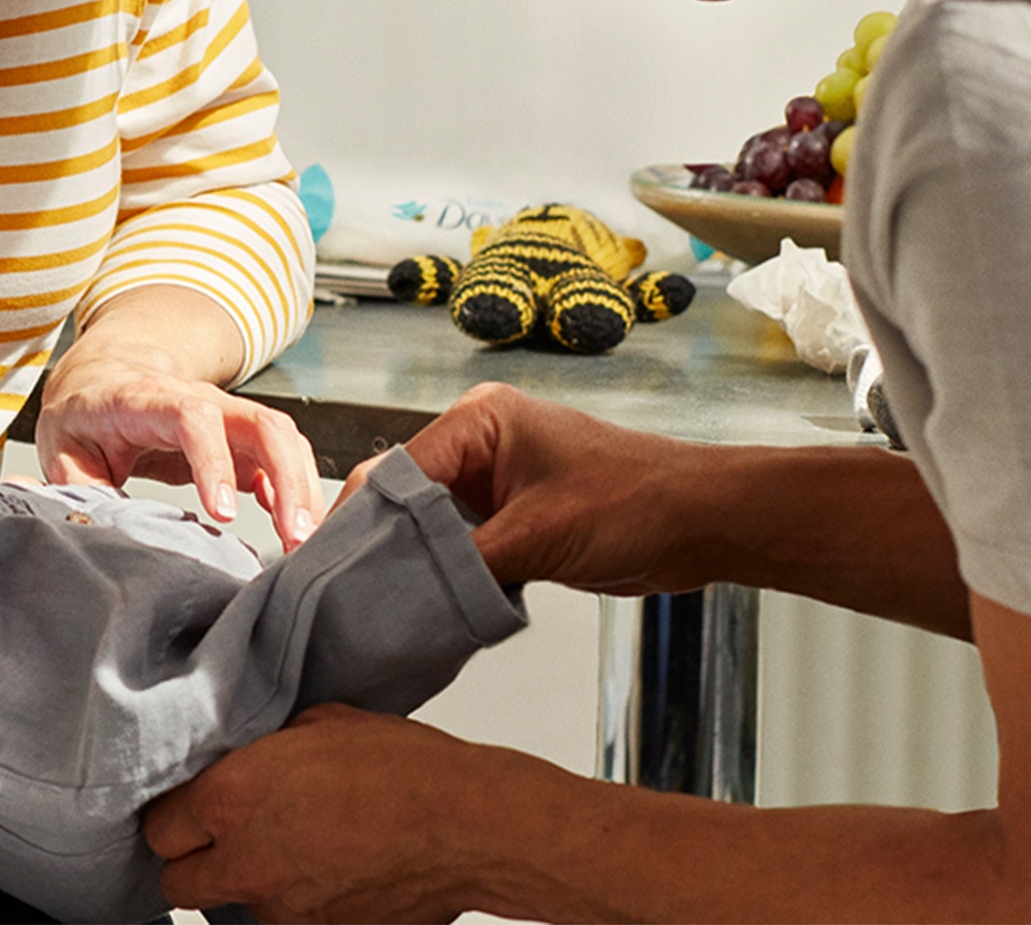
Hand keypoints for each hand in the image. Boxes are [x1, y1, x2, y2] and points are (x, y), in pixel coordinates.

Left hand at [39, 289, 324, 549]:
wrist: (105, 376)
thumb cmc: (86, 413)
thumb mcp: (62, 446)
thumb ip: (77, 485)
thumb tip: (98, 525)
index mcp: (146, 400)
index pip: (193, 417)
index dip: (214, 462)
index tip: (224, 514)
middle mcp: (198, 399)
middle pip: (260, 423)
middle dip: (286, 477)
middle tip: (294, 535)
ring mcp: (226, 414)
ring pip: (281, 437)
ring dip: (301, 488)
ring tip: (303, 541)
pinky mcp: (240, 437)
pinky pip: (281, 454)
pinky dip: (298, 488)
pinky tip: (297, 524)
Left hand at [147, 705, 509, 921]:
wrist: (467, 825)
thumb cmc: (404, 768)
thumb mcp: (317, 725)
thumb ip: (261, 749)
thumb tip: (244, 758)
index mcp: (232, 798)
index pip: (158, 826)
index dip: (176, 813)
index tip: (194, 803)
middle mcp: (245, 862)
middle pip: (176, 880)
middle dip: (193, 857)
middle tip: (226, 833)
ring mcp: (281, 910)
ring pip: (231, 904)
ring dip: (249, 879)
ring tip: (296, 846)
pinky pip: (283, 918)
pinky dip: (295, 899)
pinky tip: (329, 868)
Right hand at [366, 381, 701, 592]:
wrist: (698, 524)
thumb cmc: (637, 501)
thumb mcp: (539, 535)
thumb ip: (465, 562)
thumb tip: (405, 596)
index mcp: (480, 420)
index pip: (397, 469)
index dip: (362, 521)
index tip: (332, 568)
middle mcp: (480, 445)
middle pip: (406, 497)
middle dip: (382, 547)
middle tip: (347, 596)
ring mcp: (495, 484)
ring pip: (429, 529)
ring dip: (415, 567)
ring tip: (379, 609)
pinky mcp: (511, 521)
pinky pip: (459, 550)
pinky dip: (446, 579)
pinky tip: (427, 611)